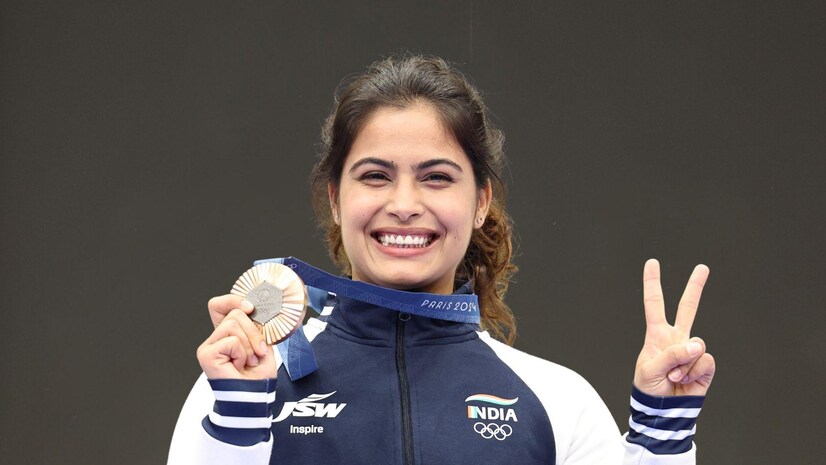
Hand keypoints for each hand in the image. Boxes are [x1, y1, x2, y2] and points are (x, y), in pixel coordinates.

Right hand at [197, 295, 275, 378]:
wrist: (256, 396)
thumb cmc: (258, 375)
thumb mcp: (262, 342)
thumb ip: (255, 324)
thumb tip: (253, 308)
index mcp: (226, 334)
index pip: (220, 305)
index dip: (234, 300)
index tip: (251, 308)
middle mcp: (215, 339)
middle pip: (234, 313)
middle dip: (254, 332)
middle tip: (257, 352)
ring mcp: (208, 347)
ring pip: (233, 325)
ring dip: (249, 344)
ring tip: (249, 361)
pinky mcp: (206, 354)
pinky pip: (231, 340)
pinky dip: (242, 353)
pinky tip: (239, 365)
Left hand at [633, 259, 715, 396]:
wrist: (663, 412)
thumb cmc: (649, 389)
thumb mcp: (650, 369)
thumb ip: (671, 354)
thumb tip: (697, 344)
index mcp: (657, 335)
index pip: (654, 305)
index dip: (652, 284)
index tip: (652, 263)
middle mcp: (677, 339)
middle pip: (688, 308)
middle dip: (695, 287)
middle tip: (702, 267)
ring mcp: (692, 351)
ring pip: (697, 345)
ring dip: (683, 365)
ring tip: (673, 376)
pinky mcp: (705, 366)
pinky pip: (705, 361)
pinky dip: (694, 372)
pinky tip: (686, 381)